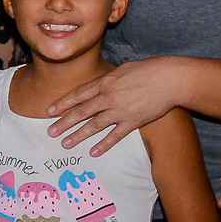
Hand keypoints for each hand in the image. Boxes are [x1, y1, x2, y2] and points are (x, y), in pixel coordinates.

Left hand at [46, 58, 185, 153]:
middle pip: (81, 111)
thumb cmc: (149, 70)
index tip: (50, 111)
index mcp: (105, 82)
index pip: (78, 94)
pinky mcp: (133, 121)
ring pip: (94, 125)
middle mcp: (109, 97)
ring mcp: (120, 110)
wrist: (170, 79)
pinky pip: (115, 135)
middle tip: (50, 132)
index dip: (63, 103)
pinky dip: (104, 144)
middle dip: (63, 122)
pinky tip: (93, 152)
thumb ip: (108, 79)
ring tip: (65, 144)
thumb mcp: (123, 69)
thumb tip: (98, 85)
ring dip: (78, 135)